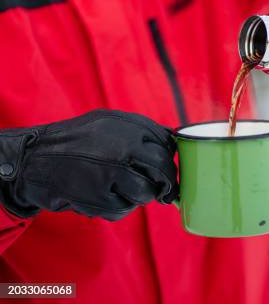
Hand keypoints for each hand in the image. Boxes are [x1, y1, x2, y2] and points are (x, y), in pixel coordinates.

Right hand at [0, 110, 177, 220]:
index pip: (166, 145)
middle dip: (164, 184)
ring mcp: (113, 172)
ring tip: (118, 188)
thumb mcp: (109, 122)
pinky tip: (99, 194)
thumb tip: (172, 147)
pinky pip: (123, 208)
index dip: (169, 161)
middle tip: (162, 192)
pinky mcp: (100, 197)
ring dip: (138, 196)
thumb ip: (142, 132)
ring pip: (146, 193)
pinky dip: (116, 206)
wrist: (35, 159)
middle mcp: (125, 147)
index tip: (167, 170)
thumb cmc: (77, 142)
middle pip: (162, 171)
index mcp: (130, 126)